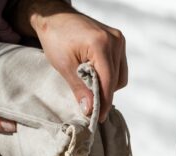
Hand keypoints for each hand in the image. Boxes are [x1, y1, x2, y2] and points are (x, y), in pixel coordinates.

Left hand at [11, 0, 127, 121]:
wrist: (55, 17)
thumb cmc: (56, 38)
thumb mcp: (64, 66)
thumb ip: (79, 88)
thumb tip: (90, 110)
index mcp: (101, 44)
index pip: (108, 81)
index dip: (104, 102)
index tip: (97, 118)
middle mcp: (115, 40)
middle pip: (116, 80)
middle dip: (104, 95)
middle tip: (89, 107)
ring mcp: (118, 39)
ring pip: (120, 76)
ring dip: (107, 87)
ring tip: (89, 88)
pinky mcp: (117, 41)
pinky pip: (118, 67)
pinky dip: (108, 76)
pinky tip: (94, 77)